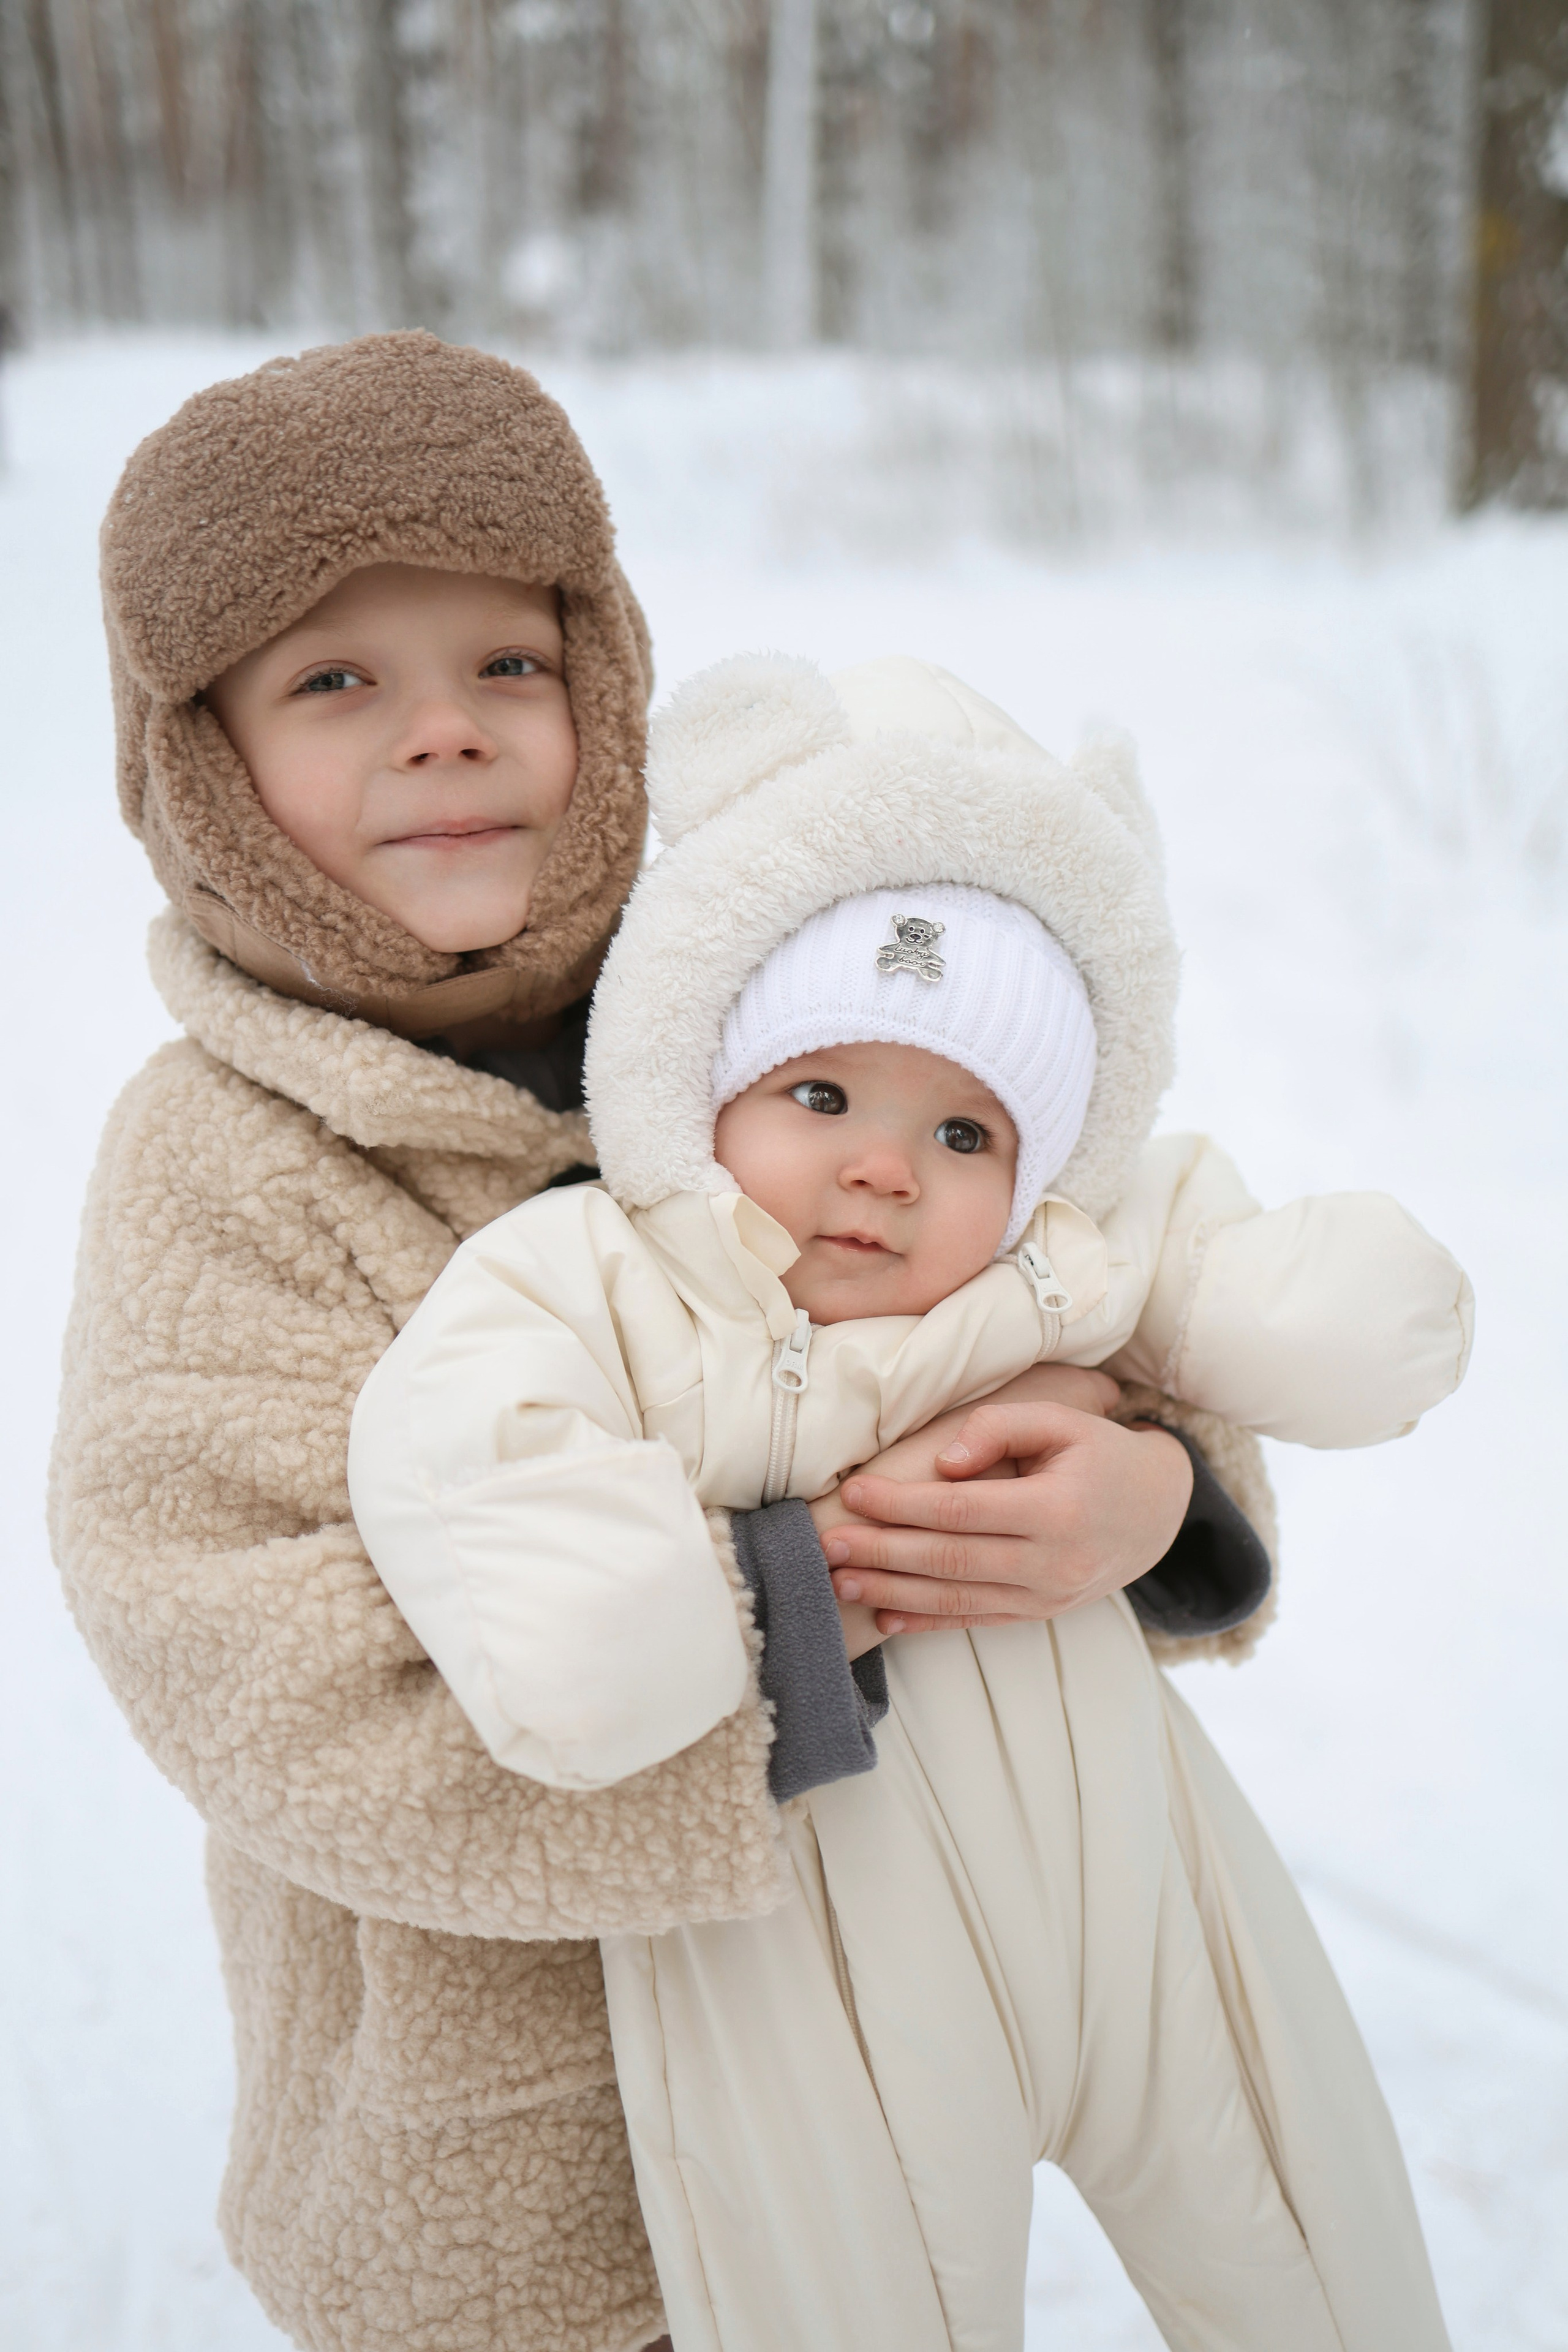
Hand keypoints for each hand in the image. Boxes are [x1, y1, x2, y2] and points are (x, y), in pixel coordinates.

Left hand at [814, 1368, 1192, 1636]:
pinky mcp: (1039, 1614)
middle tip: (828, 1544)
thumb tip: (942, 1462)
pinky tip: (886, 1617)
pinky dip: (927, 1622)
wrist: (1158, 1512)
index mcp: (1056, 1510)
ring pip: (955, 1598)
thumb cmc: (1099, 1454)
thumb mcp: (1061, 1420)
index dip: (901, 1505)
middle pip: (949, 1560)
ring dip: (892, 1592)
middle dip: (882, 1552)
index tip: (854, 1493)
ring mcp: (1046, 1597)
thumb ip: (999, 1427)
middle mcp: (1051, 1563)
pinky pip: (975, 1620)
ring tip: (840, 1582)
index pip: (960, 1511)